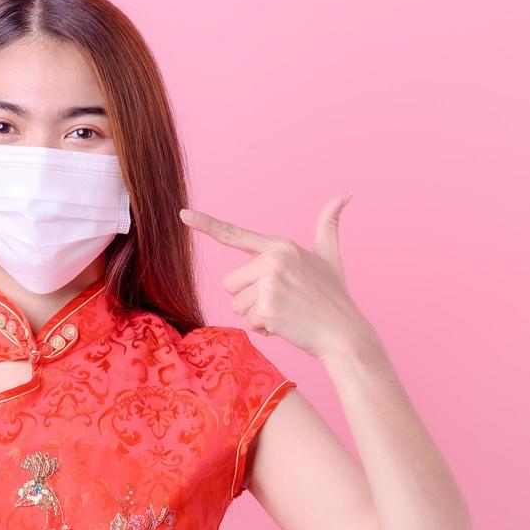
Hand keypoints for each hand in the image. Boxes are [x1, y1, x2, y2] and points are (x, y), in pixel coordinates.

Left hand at [179, 193, 375, 360]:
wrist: (345, 334)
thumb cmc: (334, 297)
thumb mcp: (329, 257)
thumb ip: (328, 225)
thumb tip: (345, 194)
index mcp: (281, 246)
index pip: (236, 235)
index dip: (207, 224)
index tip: (183, 215)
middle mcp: (273, 260)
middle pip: (231, 283)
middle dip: (249, 298)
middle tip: (282, 301)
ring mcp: (269, 283)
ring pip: (235, 304)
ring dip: (255, 315)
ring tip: (285, 312)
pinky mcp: (266, 307)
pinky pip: (247, 321)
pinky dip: (263, 328)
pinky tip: (286, 325)